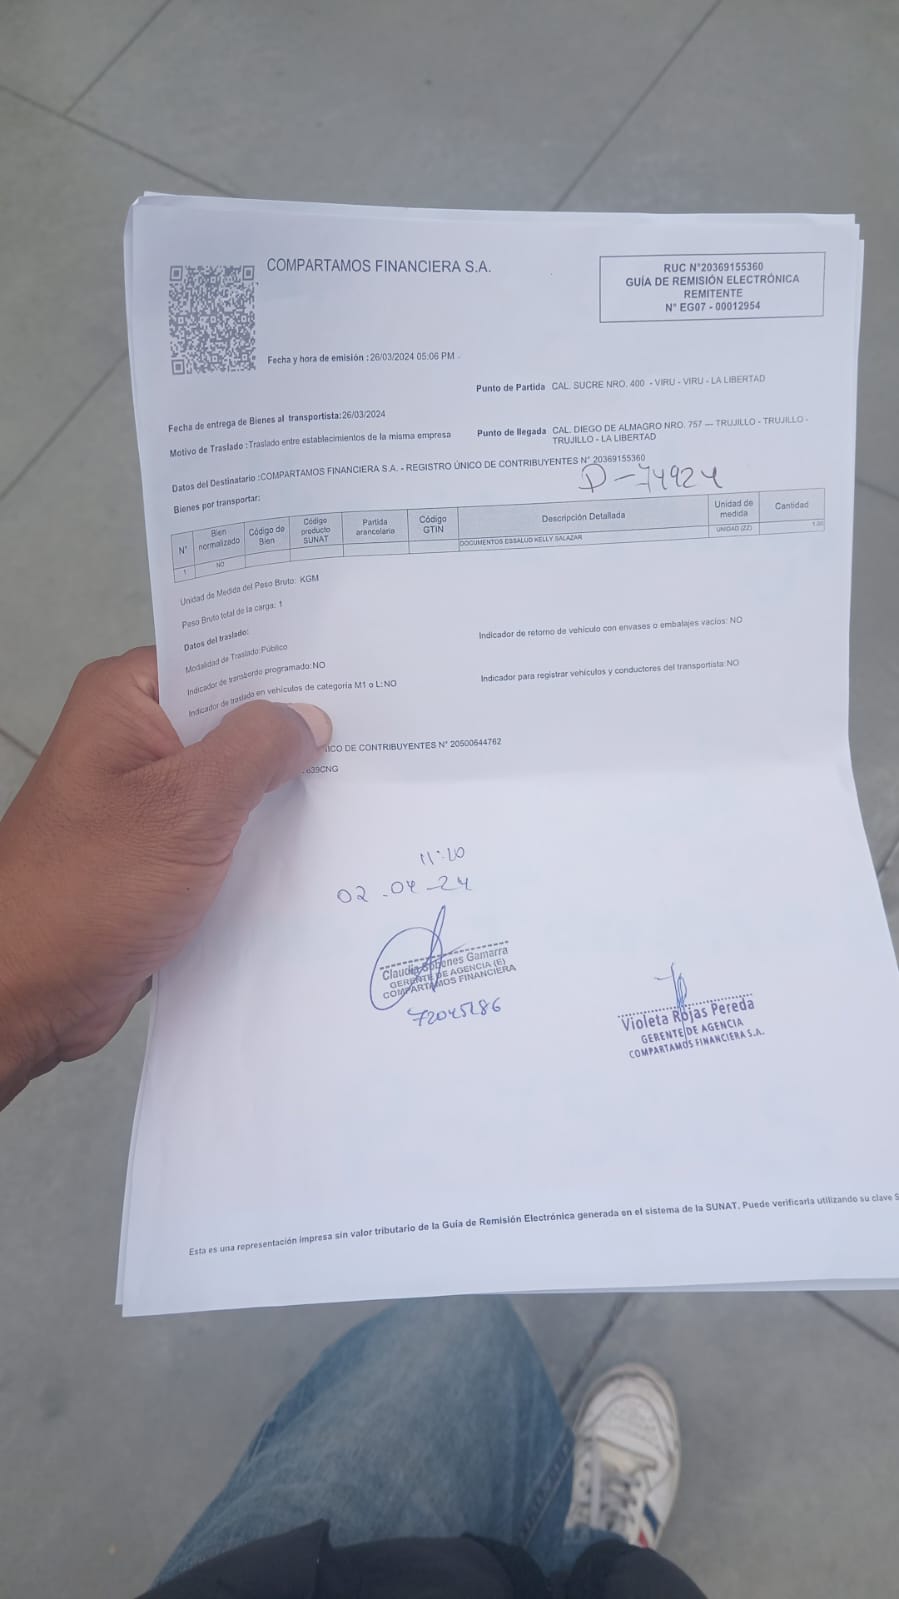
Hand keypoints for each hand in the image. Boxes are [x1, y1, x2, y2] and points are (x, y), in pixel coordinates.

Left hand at [0, 649, 329, 1109]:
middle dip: (292, 733)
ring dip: (282, 795)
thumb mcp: (188, 807)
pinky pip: (226, 835)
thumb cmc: (82, 893)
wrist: (27, 994)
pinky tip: (318, 849)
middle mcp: (132, 743)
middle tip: (375, 737)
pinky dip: (263, 843)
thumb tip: (307, 718)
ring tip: (360, 792)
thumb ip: (256, 750)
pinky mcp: (160, 857)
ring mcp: (147, 802)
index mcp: (124, 703)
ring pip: (233, 782)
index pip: (218, 656)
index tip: (349, 673)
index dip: (281, 664)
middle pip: (231, 719)